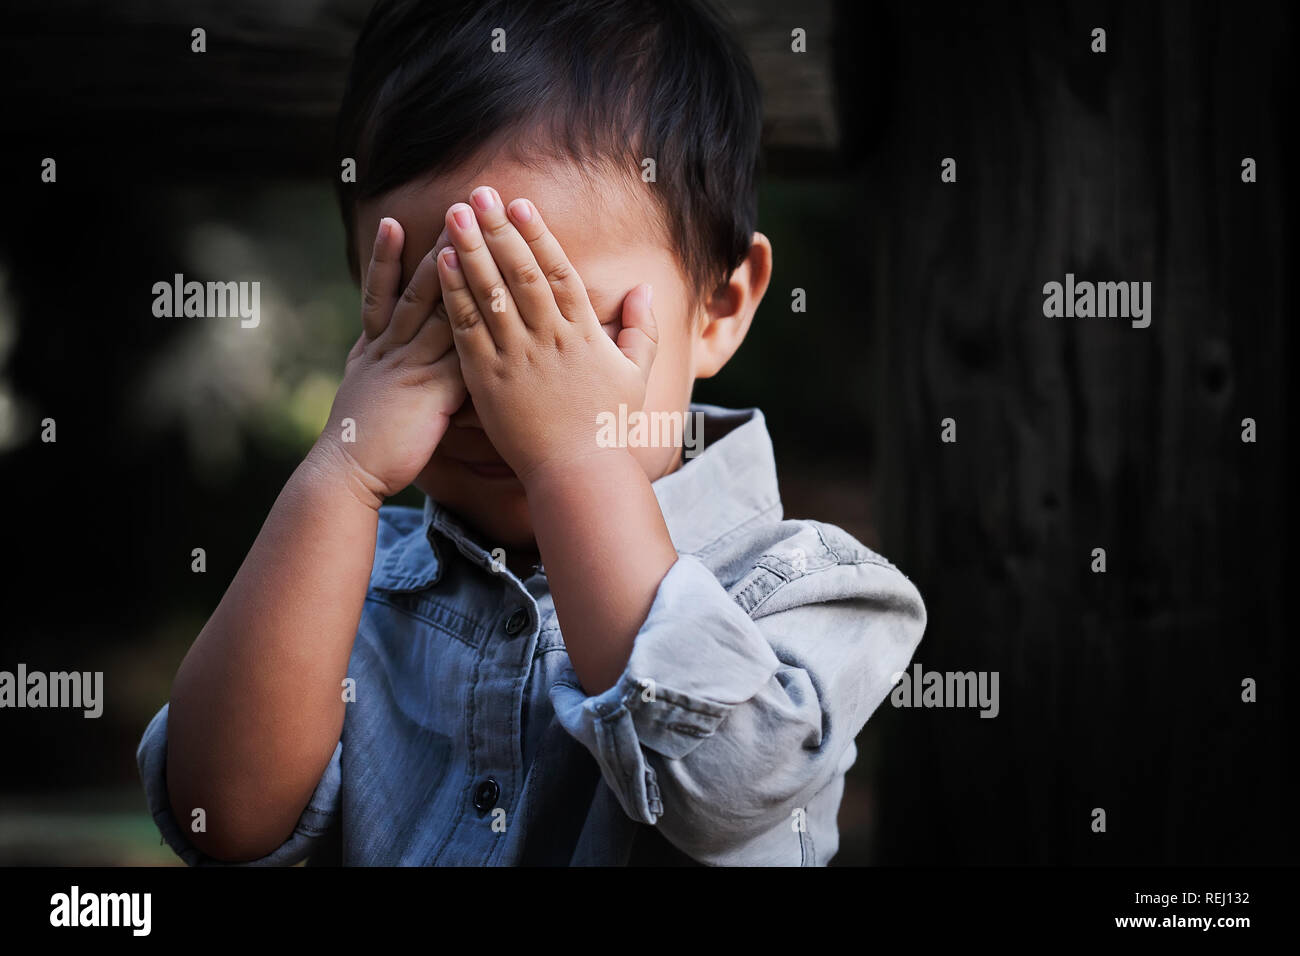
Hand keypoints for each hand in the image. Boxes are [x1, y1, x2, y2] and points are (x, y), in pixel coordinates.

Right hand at [312, 217, 466, 507]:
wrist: (346, 473)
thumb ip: (381, 369)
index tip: (395, 221)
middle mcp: (389, 349)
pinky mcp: (432, 391)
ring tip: (483, 244)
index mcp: (372, 348)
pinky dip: (484, 332)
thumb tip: (395, 357)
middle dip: (438, 249)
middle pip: (418, 288)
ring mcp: (410, 367)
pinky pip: (464, 353)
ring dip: (465, 276)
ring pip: (442, 311)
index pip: (380, 291)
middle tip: (457, 212)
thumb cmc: (360, 444)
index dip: (386, 257)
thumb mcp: (366, 394)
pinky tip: (510, 314)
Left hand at [435, 185, 656, 483]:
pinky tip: (443, 266)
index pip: (557, 272)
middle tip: (477, 194)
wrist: (579, 474)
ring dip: (471, 250)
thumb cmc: (608, 429)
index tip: (519, 204)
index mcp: (583, 334)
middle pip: (519, 272)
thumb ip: (643, 329)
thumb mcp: (637, 375)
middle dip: (498, 229)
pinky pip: (468, 330)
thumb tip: (645, 290)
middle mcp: (548, 338)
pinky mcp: (488, 381)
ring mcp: (516, 358)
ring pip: (490, 293)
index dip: (537, 234)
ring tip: (453, 215)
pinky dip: (455, 295)